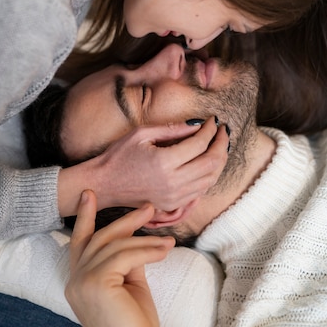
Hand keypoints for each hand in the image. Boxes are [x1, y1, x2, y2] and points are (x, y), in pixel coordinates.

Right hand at [65, 190, 172, 326]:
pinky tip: (164, 249)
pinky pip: (125, 256)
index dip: (85, 218)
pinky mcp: (96, 284)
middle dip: (123, 220)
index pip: (80, 243)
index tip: (89, 194)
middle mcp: (74, 280)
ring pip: (115, 246)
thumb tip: (135, 238)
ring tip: (168, 239)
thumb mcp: (130, 285)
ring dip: (145, 239)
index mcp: (78, 281)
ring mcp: (82, 282)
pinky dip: (147, 250)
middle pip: (98, 238)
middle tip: (147, 207)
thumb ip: (126, 260)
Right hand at [91, 115, 227, 211]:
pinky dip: (209, 176)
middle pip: (211, 163)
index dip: (210, 130)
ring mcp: (173, 197)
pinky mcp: (172, 205)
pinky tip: (207, 163)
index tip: (213, 121)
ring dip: (219, 161)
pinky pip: (200, 191)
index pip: (199, 144)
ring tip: (219, 145)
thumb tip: (196, 124)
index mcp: (164, 162)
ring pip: (210, 179)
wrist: (104, 184)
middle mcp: (172, 182)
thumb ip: (171, 129)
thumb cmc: (118, 156)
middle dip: (221, 144)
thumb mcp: (141, 134)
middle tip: (222, 131)